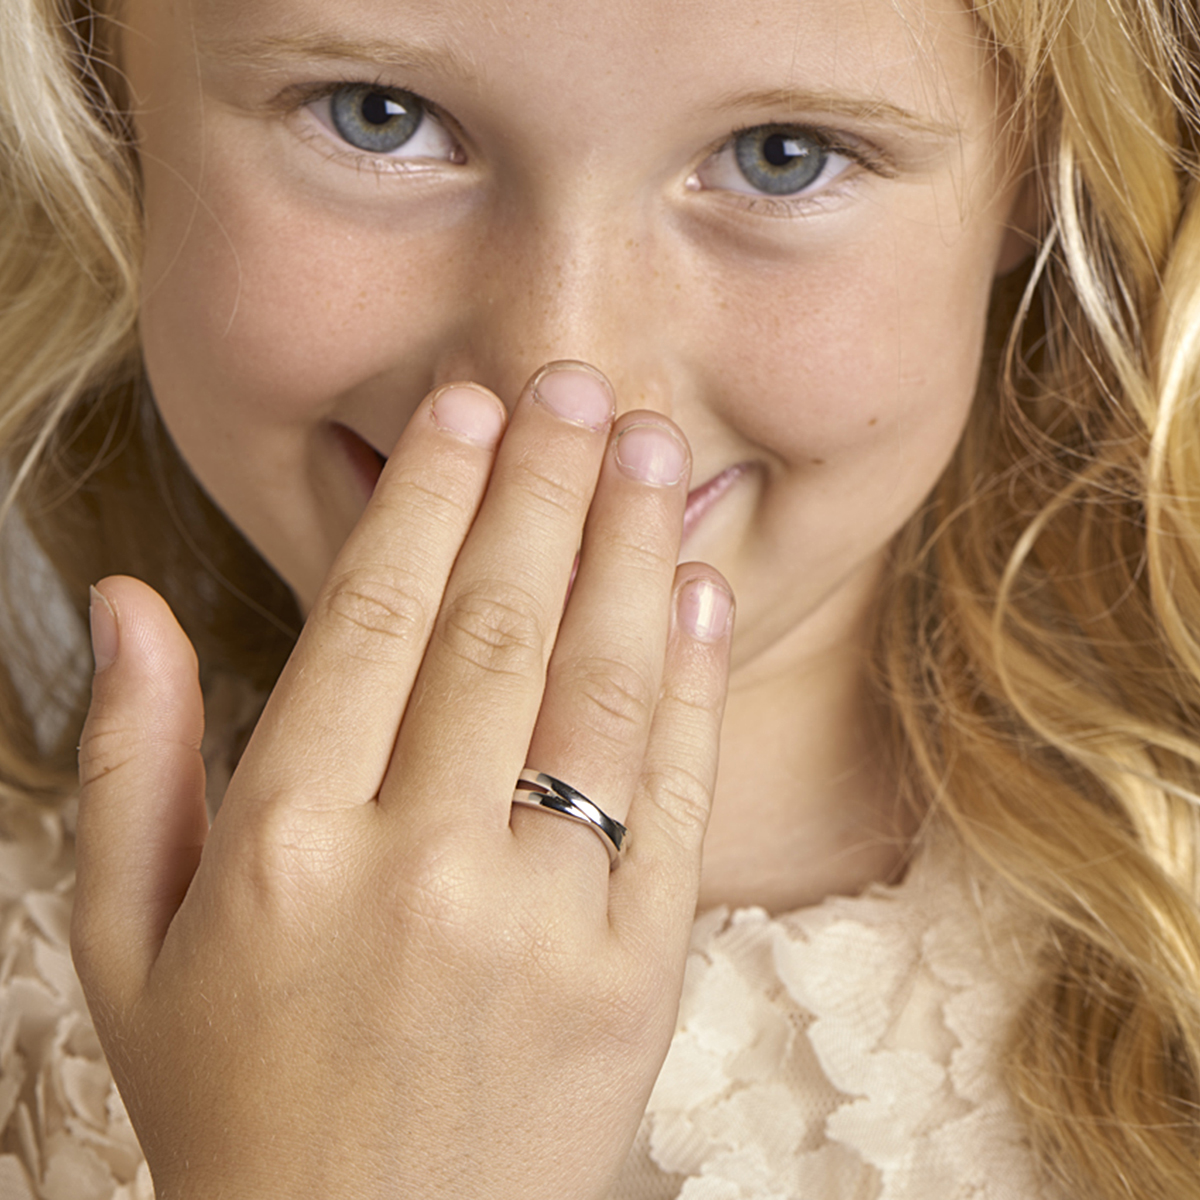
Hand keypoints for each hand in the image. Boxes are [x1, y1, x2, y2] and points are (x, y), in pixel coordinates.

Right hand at [72, 363, 732, 1199]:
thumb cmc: (239, 1105)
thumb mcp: (130, 947)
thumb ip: (130, 762)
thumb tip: (127, 602)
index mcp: (285, 848)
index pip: (371, 620)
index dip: (429, 497)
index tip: (471, 409)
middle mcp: (417, 870)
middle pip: (496, 629)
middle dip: (546, 490)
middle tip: (582, 386)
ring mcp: (542, 924)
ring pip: (599, 691)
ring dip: (632, 552)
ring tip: (657, 450)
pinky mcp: (635, 975)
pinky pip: (677, 797)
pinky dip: (695, 680)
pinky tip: (700, 588)